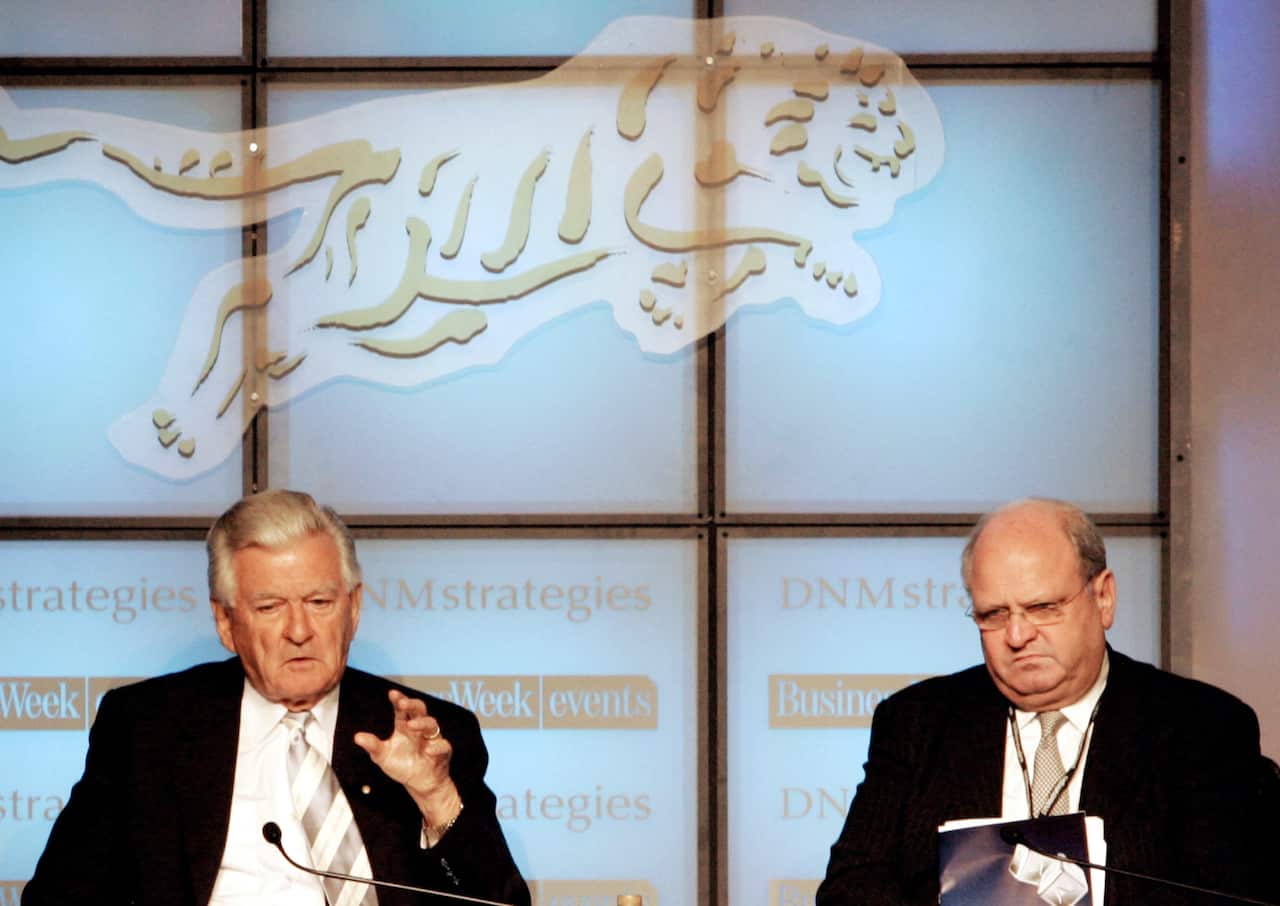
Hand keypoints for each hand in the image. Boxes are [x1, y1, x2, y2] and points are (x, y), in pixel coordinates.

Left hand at [354, 689, 460, 822]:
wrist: (419, 783)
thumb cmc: (402, 765)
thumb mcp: (382, 756)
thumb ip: (372, 745)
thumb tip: (357, 737)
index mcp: (404, 726)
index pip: (402, 710)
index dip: (398, 700)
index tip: (392, 694)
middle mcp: (419, 729)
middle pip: (419, 710)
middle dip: (412, 705)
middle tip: (402, 704)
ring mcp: (432, 739)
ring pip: (432, 724)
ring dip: (422, 723)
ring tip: (411, 726)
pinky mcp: (442, 752)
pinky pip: (443, 746)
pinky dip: (437, 747)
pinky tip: (428, 750)